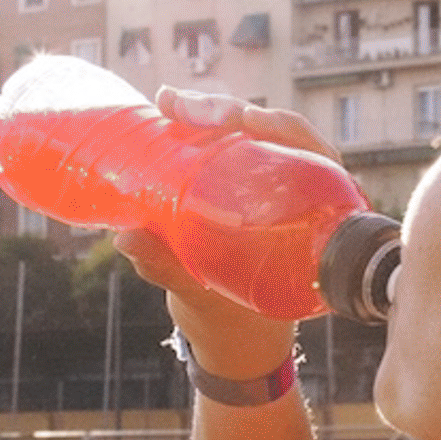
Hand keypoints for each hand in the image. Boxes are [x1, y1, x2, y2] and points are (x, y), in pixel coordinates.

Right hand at [115, 85, 334, 375]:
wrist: (233, 336)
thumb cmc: (234, 320)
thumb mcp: (205, 297)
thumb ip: (169, 267)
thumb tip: (126, 236)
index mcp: (314, 217)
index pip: (310, 152)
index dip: (281, 127)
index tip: (246, 121)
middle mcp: (298, 191)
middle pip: (272, 132)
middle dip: (228, 111)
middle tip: (181, 107)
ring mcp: (267, 186)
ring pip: (246, 133)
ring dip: (210, 112)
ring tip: (170, 103)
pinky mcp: (239, 185)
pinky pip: (224, 147)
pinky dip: (198, 128)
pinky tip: (169, 115)